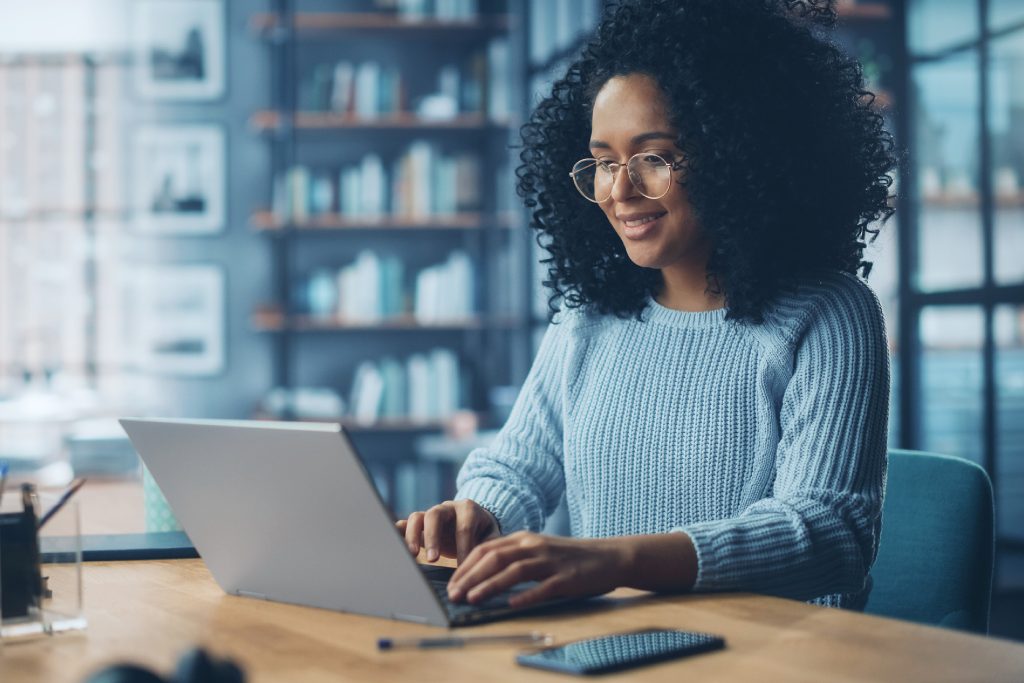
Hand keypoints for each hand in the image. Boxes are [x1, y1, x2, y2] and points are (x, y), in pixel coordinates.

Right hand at [395, 499, 499, 563]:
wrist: (476, 521)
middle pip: (435, 515)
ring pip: (417, 517)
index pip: (464, 527)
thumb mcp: (492, 537)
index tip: (462, 569)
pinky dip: (398, 532)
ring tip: (412, 555)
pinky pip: (406, 523)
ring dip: (413, 536)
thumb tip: (484, 567)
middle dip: (433, 537)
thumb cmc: (484, 532)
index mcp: (468, 509)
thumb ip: (488, 548)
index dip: (463, 548)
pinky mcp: (420, 524)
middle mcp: (447, 508)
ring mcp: (431, 514)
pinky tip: (393, 544)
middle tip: (433, 559)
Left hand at [446, 532, 629, 607]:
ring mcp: (551, 561)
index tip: (451, 583)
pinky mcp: (566, 578)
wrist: (609, 557)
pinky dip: (525, 596)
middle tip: (453, 594)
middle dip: (470, 576)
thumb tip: (481, 575)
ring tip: (472, 599)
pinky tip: (511, 605)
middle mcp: (534, 546)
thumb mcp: (538, 550)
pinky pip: (543, 587)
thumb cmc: (569, 557)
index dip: (466, 565)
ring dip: (490, 585)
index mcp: (524, 538)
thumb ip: (514, 558)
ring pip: (514, 571)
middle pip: (495, 558)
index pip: (486, 549)